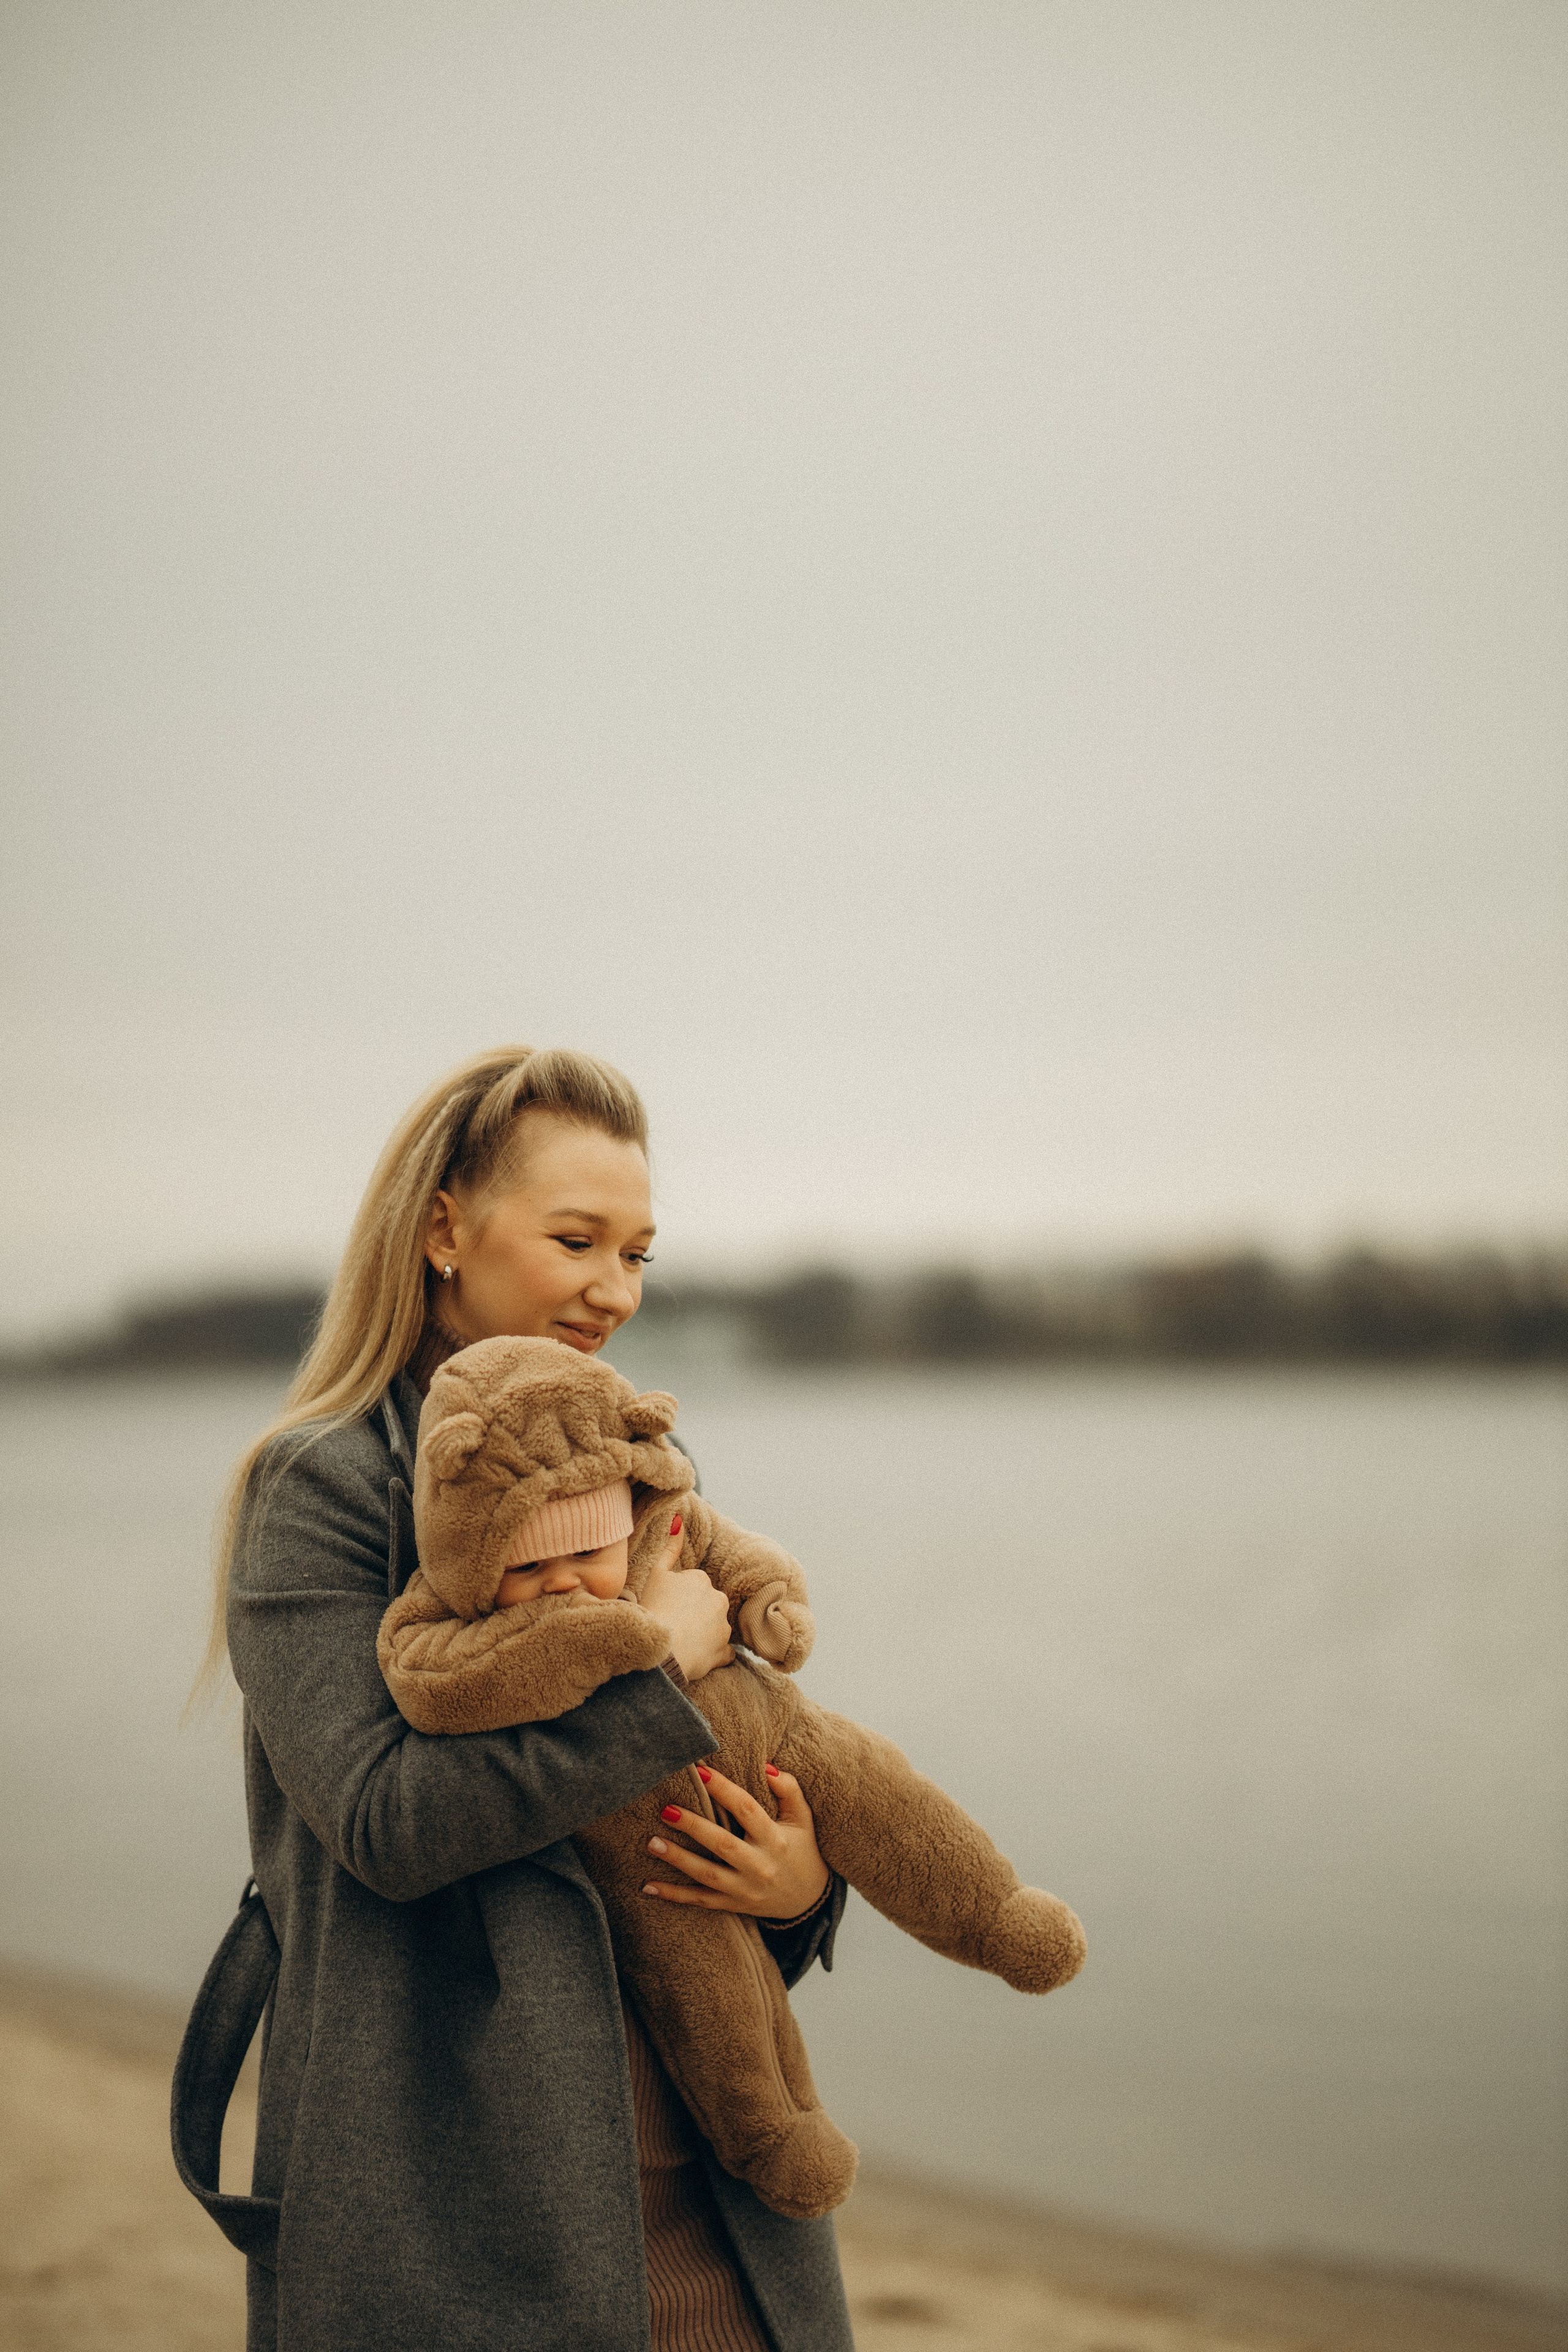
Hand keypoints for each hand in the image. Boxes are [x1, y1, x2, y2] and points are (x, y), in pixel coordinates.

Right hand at [641, 1516, 732, 1681]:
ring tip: (680, 1643)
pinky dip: (712, 1655)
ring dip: (703, 1635)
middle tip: (672, 1625)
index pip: (693, 1586)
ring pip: (715, 1628)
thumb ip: (669, 1548)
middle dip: (696, 1614)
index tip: (666, 1607)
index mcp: (702, 1580)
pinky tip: (695, 1657)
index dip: (678, 1598)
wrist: (658, 1652)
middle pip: (707, 1606)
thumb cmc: (653, 1610)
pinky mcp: (724, 1652)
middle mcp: (719, 1600)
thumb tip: (678, 1520)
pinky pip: (721, 1652)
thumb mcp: (656, 1574)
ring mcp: (723, 1628)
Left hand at [644, 1764, 831, 1921]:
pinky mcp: (734, 1906)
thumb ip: (788, 1789)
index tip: (700, 1771)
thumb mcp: (802, 1818)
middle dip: (693, 1827)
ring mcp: (745, 1890)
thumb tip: (766, 1765)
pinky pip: (700, 1901)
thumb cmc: (802, 1849)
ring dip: (677, 1859)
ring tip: (651, 1843)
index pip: (747, 1810)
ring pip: (707, 1875)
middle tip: (666, 1809)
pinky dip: (674, 1895)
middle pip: (722, 1844)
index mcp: (775, 1839)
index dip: (723, 1789)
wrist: (810, 1901)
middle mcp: (760, 1866)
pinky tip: (648, 1886)